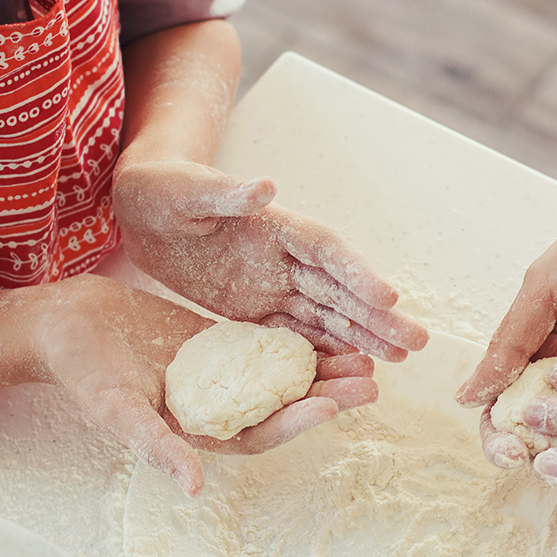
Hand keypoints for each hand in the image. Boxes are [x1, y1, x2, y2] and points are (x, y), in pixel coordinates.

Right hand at [30, 278, 378, 494]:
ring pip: (280, 376)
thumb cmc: (83, 372)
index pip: (258, 432)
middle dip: (325, 395)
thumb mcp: (117, 410)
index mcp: (195, 430)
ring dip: (320, 369)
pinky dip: (295, 339)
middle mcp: (215, 406)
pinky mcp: (216, 342)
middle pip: (281, 406)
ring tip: (362, 355)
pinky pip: (264, 344)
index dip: (295, 422)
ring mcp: (219, 373)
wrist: (63, 326)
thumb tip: (194, 488)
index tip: (331, 403)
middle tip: (370, 380)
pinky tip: (327, 325)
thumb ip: (157, 446)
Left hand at [112, 159, 429, 359]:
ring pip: (326, 315)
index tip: (390, 298)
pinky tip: (350, 369)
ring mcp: (273, 284)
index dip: (358, 272)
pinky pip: (295, 335)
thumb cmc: (161, 188)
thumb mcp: (184, 191)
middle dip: (376, 316)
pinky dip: (323, 351)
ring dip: (361, 337)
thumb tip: (266, 187)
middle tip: (416, 344)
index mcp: (274, 225)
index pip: (325, 250)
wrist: (140, 208)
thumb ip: (224, 194)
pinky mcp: (255, 309)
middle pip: (339, 288)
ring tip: (398, 361)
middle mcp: (283, 256)